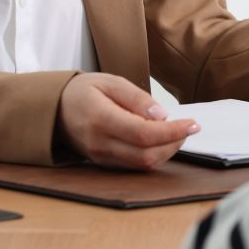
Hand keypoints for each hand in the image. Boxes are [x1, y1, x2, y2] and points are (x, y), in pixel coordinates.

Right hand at [57, 73, 197, 169]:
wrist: (54, 109)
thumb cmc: (84, 91)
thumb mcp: (111, 82)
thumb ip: (137, 98)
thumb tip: (162, 115)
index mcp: (100, 119)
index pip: (144, 134)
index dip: (173, 131)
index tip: (194, 123)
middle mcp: (100, 143)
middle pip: (146, 155)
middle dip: (174, 143)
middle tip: (188, 126)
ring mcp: (101, 157)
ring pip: (143, 164)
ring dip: (167, 151)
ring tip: (176, 132)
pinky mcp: (104, 164)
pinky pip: (134, 166)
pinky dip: (154, 155)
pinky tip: (160, 140)